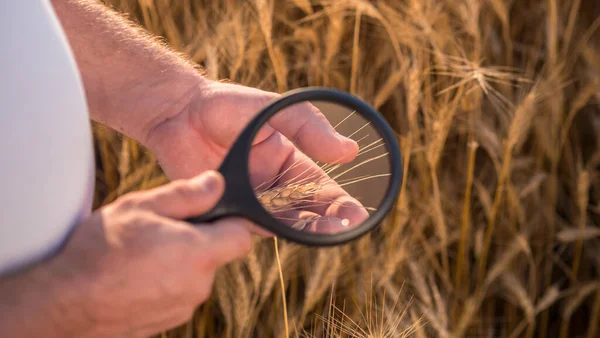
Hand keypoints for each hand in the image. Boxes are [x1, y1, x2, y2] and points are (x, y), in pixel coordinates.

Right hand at [0, 171, 252, 337]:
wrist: (63, 303)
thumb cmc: (100, 249)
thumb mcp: (141, 207)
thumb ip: (187, 194)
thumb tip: (217, 184)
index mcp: (199, 253)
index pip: (242, 236)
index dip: (231, 220)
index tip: (210, 212)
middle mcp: (199, 285)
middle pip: (217, 254)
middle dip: (199, 238)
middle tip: (162, 228)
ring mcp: (184, 307)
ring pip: (196, 274)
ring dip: (180, 261)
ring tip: (142, 253)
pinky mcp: (168, 321)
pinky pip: (179, 293)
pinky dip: (166, 282)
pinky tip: (136, 274)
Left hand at [145, 80, 369, 232]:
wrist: (177, 112)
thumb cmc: (226, 105)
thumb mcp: (273, 109)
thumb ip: (308, 128)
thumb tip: (349, 151)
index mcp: (289, 164)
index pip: (321, 189)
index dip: (341, 203)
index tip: (357, 214)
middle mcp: (272, 188)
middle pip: (307, 212)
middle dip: (329, 222)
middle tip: (348, 228)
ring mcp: (249, 201)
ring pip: (282, 224)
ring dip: (305, 231)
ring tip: (327, 234)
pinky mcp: (225, 209)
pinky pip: (249, 226)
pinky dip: (268, 231)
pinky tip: (285, 233)